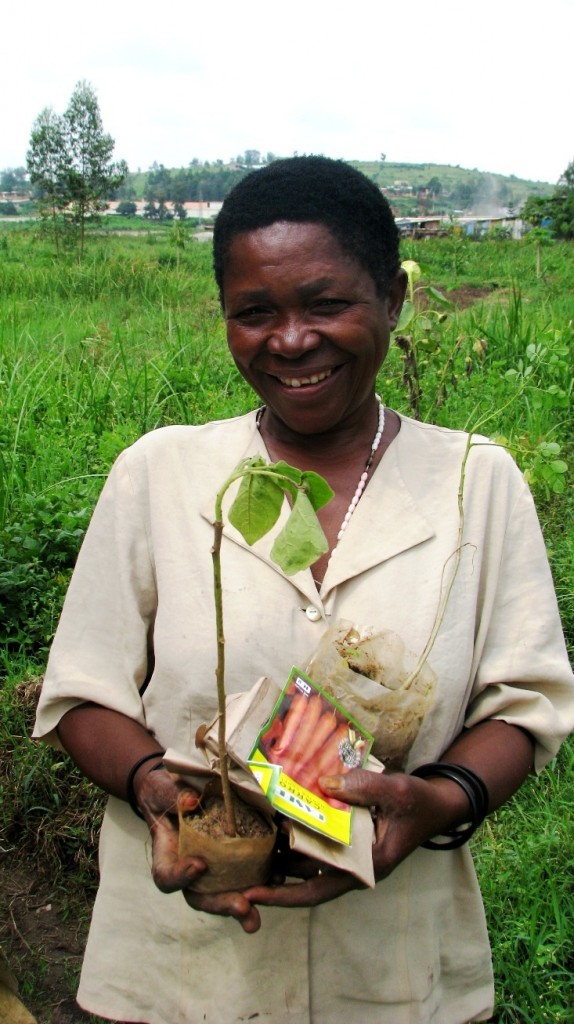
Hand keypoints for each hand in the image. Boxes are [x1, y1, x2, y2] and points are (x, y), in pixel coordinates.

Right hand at [137, 767, 262, 932]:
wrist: (179, 793)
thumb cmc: (168, 793)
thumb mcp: (166, 789)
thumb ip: (176, 795)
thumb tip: (192, 800)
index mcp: (167, 856)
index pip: (167, 877)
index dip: (181, 877)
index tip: (199, 864)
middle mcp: (188, 870)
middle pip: (200, 897)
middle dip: (222, 904)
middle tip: (242, 907)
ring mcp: (210, 870)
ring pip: (223, 894)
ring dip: (243, 905)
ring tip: (257, 915)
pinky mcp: (231, 861)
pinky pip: (243, 875)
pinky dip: (259, 882)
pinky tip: (277, 880)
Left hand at [245, 767, 466, 910]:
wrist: (435, 805)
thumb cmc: (418, 803)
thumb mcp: (396, 792)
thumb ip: (363, 787)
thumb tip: (324, 782)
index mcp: (365, 866)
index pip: (316, 889)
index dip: (284, 894)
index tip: (252, 893)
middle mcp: (353, 867)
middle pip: (304, 881)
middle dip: (271, 876)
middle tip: (236, 868)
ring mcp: (349, 856)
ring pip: (306, 864)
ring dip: (278, 856)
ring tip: (246, 843)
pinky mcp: (347, 841)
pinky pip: (315, 844)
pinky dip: (295, 837)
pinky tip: (275, 822)